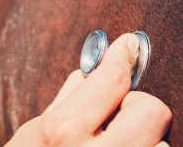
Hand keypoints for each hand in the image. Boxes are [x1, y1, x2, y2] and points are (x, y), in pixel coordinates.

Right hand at [5, 33, 171, 146]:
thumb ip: (63, 104)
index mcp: (63, 134)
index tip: (129, 46)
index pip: (109, 81)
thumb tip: (87, 73)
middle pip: (152, 111)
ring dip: (143, 146)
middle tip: (118, 118)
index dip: (120, 57)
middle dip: (136, 109)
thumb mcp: (31, 141)